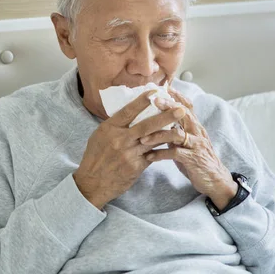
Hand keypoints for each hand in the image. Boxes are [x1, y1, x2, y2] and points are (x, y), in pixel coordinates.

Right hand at [74, 91, 186, 209]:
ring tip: (182, 127)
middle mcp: (120, 139)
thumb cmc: (95, 156)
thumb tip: (129, 112)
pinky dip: (162, 149)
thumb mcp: (99, 135)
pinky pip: (153, 155)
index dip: (142, 101)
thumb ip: (115, 125)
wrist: (92, 182)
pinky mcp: (136, 166)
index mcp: (109, 128)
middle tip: (180, 109)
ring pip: (153, 140)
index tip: (155, 91)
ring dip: (169, 132)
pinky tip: (172, 144)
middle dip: (165, 116)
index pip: (128, 111)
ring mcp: (129, 153)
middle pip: (146, 125)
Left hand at [143, 89, 236, 209]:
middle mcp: (197, 132)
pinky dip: (160, 154)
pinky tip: (149, 156)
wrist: (215, 180)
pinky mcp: (193, 159)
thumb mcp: (186, 142)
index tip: (163, 86)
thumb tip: (158, 121)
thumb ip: (175, 131)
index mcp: (194, 126)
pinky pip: (175, 153)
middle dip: (167, 106)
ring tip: (142, 138)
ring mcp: (196, 145)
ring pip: (177, 134)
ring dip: (158, 134)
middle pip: (183, 114)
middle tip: (153, 101)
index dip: (176, 95)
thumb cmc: (197, 159)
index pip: (186, 106)